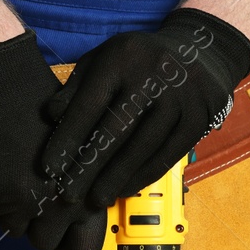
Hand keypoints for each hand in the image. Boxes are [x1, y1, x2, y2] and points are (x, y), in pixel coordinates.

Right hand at [0, 30, 107, 249]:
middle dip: (36, 222)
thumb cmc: (41, 105)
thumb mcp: (78, 145)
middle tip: (28, 197)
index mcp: (82, 191)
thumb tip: (75, 204)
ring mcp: (21, 203)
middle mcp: (54, 204)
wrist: (4, 85)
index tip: (57, 220)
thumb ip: (79, 179)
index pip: (78, 245)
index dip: (66, 231)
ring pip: (13, 228)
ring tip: (8, 179)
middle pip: (43, 240)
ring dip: (9, 210)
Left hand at [41, 9, 249, 209]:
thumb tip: (50, 115)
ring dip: (117, 177)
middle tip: (69, 196)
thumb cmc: (138, 60)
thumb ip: (77, 87)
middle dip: (90, 166)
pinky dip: (144, 175)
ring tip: (96, 199)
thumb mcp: (104, 59)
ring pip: (143, 146)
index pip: (89, 104)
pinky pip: (168, 154)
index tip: (48, 169)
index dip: (67, 139)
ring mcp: (180, 97)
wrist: (200, 49)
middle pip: (116, 129)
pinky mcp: (198, 118)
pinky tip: (125, 189)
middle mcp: (152, 76)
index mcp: (121, 59)